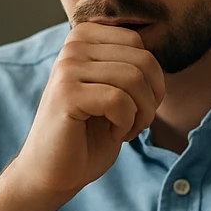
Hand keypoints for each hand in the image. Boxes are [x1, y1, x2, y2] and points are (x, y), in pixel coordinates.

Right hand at [5, 23, 164, 204]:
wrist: (52, 172)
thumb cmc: (88, 135)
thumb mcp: (115, 90)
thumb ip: (130, 65)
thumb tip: (158, 52)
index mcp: (83, 38)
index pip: (137, 41)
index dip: (151, 77)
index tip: (135, 104)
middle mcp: (73, 46)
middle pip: (141, 59)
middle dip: (151, 98)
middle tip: (136, 122)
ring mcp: (67, 68)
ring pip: (134, 79)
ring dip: (141, 114)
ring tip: (124, 130)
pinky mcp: (66, 94)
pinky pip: (119, 100)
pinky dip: (126, 124)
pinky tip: (112, 135)